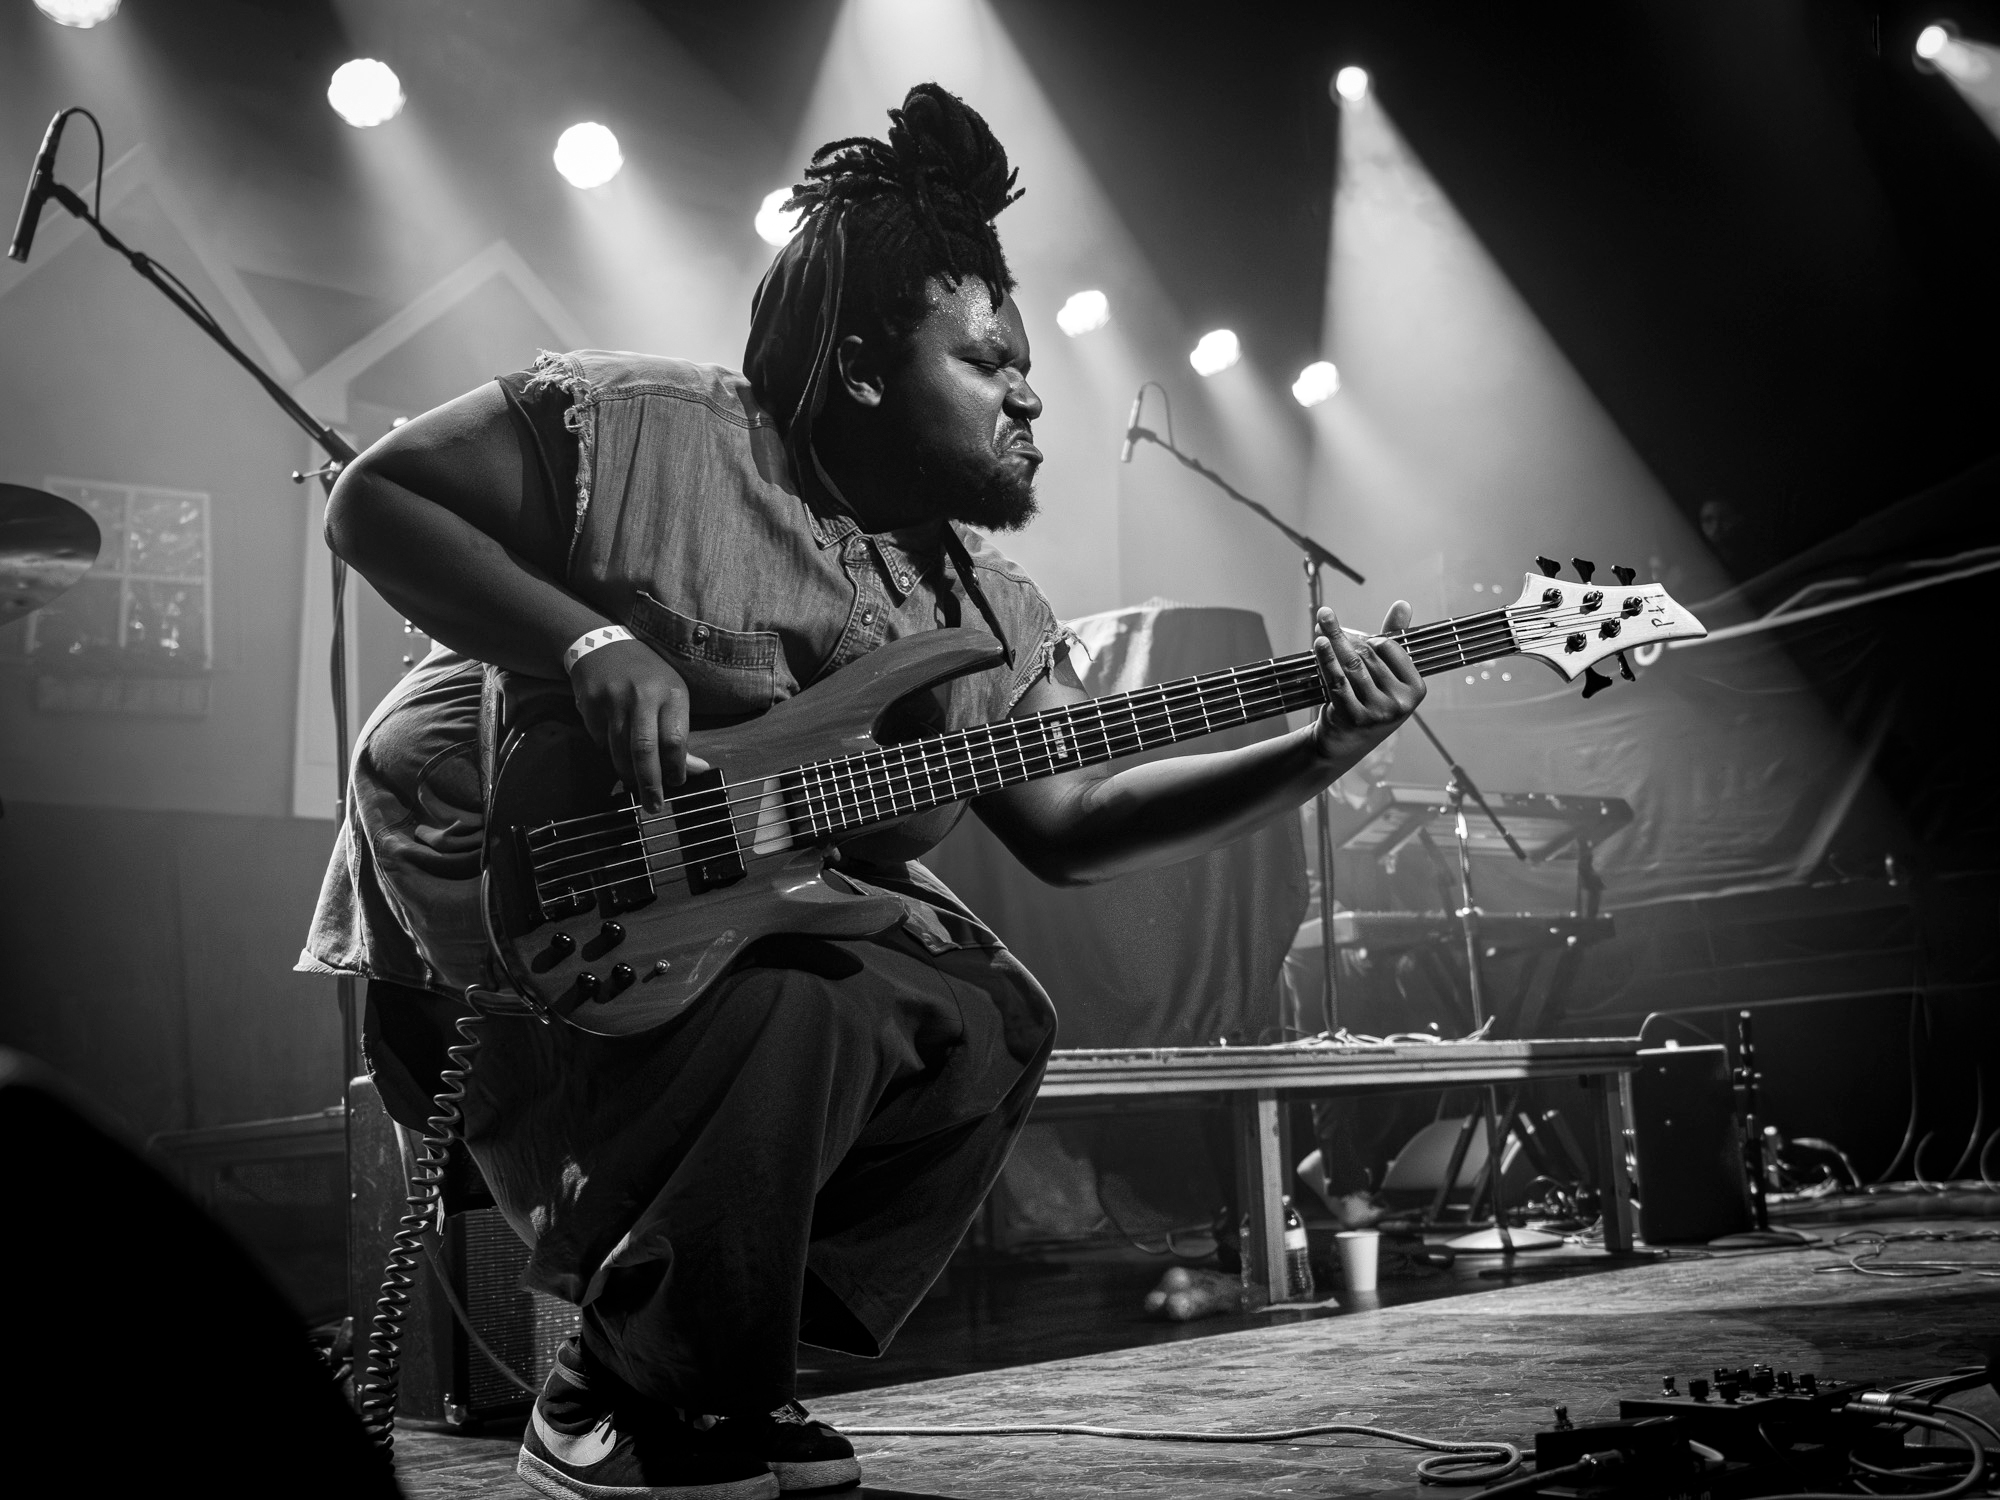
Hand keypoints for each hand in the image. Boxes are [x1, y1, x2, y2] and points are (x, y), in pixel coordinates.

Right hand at [567, 639, 706, 809]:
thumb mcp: (673, 695)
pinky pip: (601, 742)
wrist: (603, 647)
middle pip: (644, 750)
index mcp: (670, 692)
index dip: (675, 767)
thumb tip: (699, 769)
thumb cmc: (648, 676)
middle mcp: (641, 695)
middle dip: (650, 783)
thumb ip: (682, 733)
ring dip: (628, 774)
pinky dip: (609, 754)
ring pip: (619, 751)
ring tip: (636, 785)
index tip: (676, 783)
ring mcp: (612, 700)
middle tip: (654, 806)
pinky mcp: (590, 705)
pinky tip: (616, 753)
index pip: (674, 740)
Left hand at [1309, 600, 1424, 766]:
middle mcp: (1401, 703)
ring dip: (1333, 640)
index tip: (1353, 633)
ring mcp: (1378, 712)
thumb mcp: (1386, 675)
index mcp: (1416, 689)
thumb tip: (1403, 604)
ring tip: (1322, 619)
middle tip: (1325, 616)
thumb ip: (1394, 640)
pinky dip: (1326, 659)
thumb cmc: (1369, 702)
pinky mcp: (1354, 718)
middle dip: (1345, 635)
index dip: (1369, 637)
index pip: (1390, 648)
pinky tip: (1319, 642)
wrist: (1344, 744)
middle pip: (1368, 655)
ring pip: (1351, 665)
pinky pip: (1337, 681)